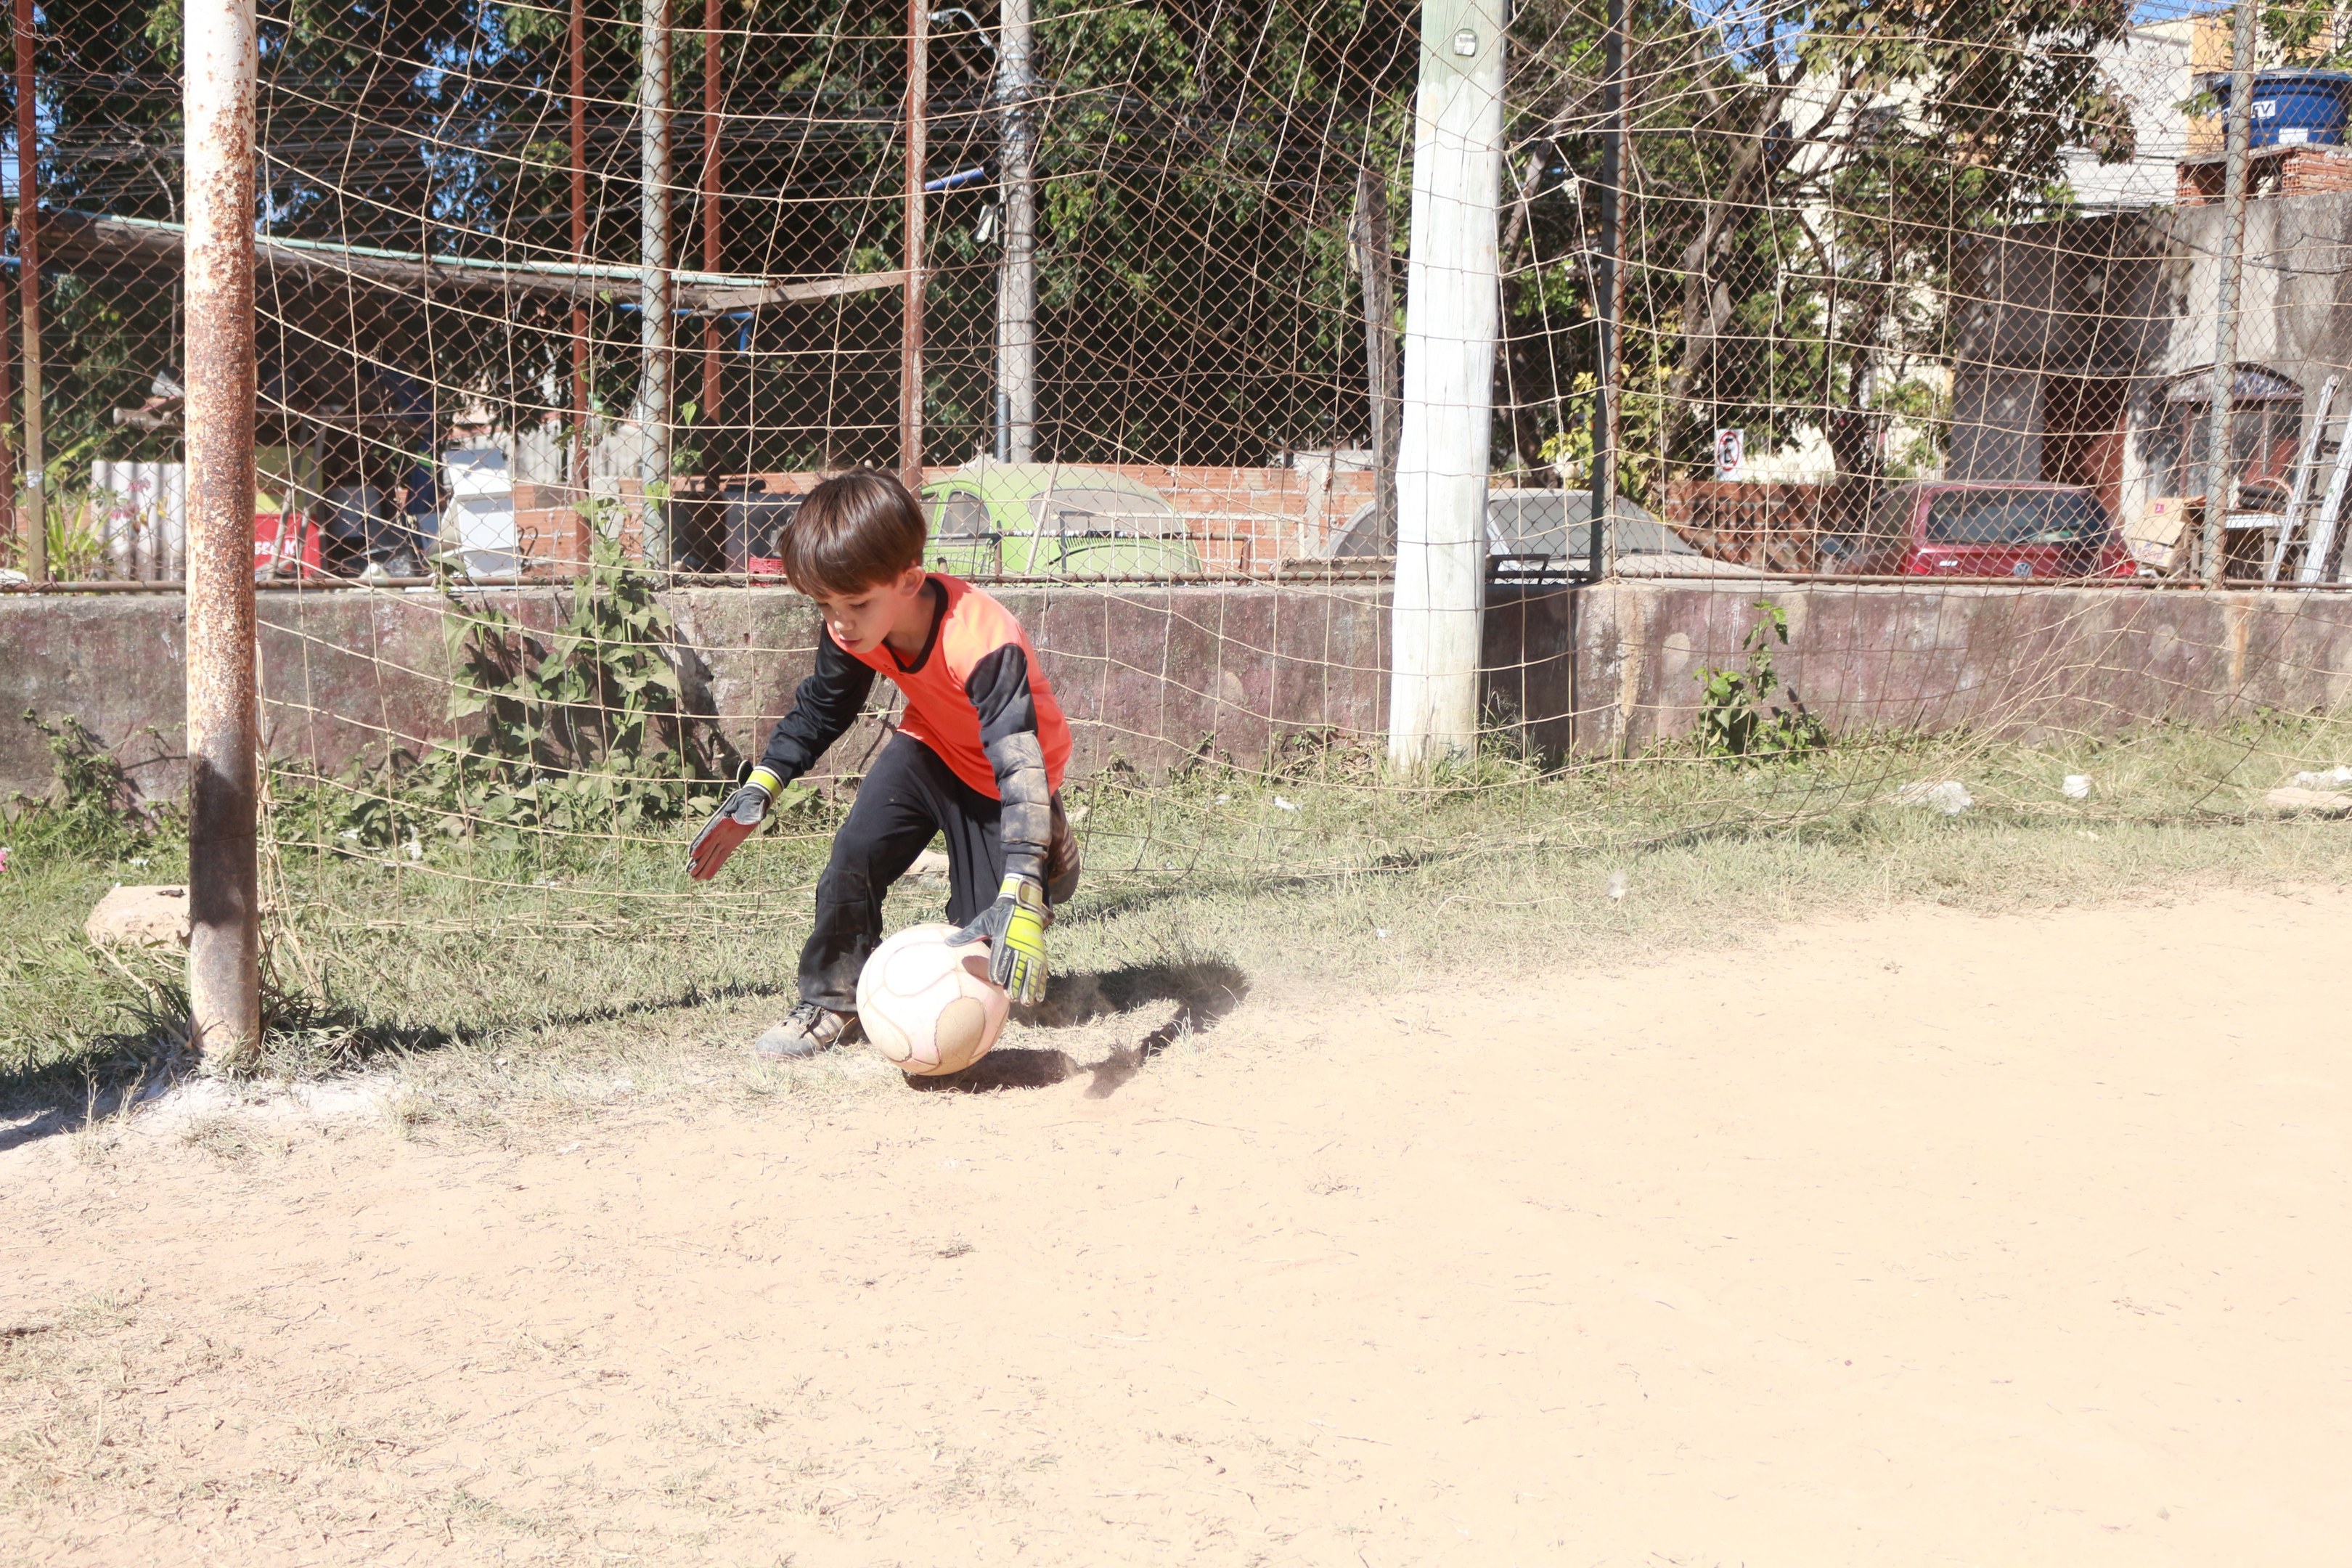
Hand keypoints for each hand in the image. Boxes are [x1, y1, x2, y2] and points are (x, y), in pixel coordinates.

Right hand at [686, 766, 781, 879]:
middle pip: (707, 848)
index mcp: (722, 821)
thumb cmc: (750, 802)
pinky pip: (721, 857)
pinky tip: (707, 876)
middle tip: (690, 873)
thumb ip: (748, 813)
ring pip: (712, 855)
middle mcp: (720, 832)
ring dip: (704, 866)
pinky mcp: (729, 844)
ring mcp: (724, 839)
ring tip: (694, 878)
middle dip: (699, 861)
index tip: (694, 855)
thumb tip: (748, 819)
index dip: (702, 845)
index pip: (710, 835)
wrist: (752, 802)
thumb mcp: (750, 805)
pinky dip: (714, 866)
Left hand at [950, 873, 1048, 1003]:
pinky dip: (1040, 984)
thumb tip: (948, 942)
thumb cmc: (999, 914)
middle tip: (1012, 998)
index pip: (1001, 959)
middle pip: (1018, 968)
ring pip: (1031, 972)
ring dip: (1029, 988)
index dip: (999, 971)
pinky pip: (1041, 971)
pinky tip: (1039, 996)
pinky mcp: (1039, 953)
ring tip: (1026, 1002)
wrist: (1021, 903)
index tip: (997, 982)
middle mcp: (1019, 946)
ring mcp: (1031, 950)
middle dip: (1015, 984)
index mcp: (1004, 940)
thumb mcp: (982, 922)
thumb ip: (968, 935)